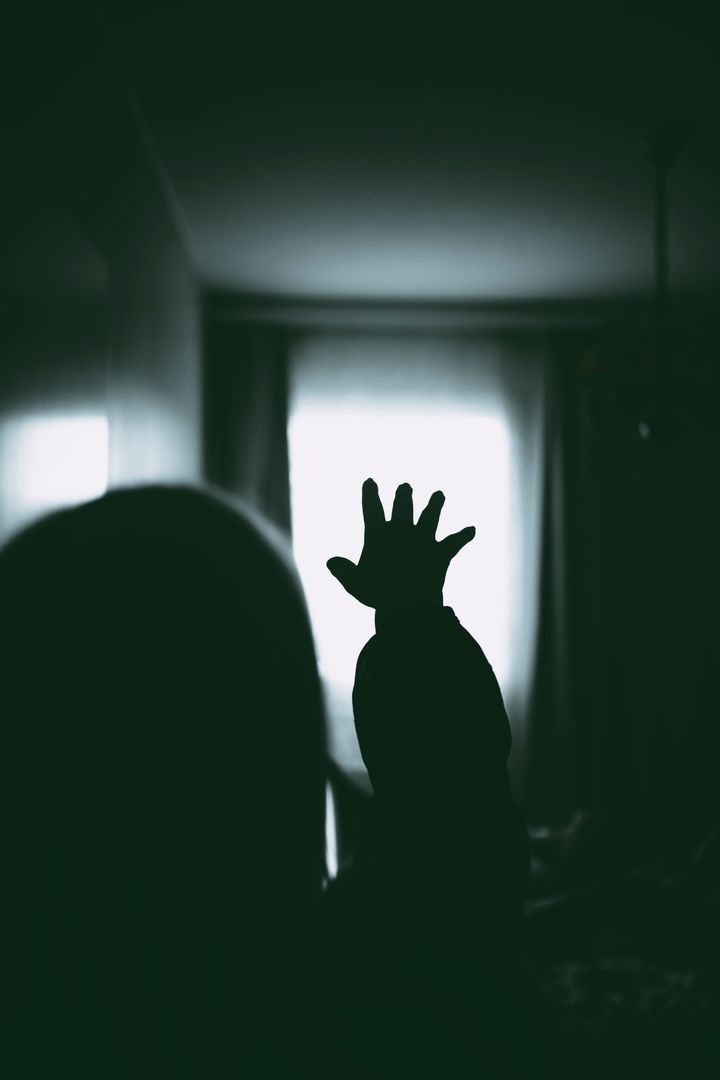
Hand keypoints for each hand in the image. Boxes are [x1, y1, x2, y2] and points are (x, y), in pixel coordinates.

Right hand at [327, 479, 474, 617]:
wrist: (409, 604)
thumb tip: (330, 561)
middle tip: (406, 486)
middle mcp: (402, 531)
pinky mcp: (441, 553)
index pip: (372, 508)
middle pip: (403, 507)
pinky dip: (463, 536)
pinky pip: (454, 542)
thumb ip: (343, 571)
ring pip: (430, 516)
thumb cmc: (377, 594)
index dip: (370, 494)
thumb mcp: (354, 583)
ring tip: (440, 495)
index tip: (370, 481)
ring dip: (435, 504)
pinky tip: (472, 530)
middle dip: (404, 496)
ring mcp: (423, 540)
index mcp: (379, 535)